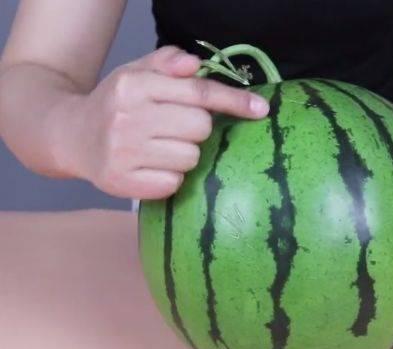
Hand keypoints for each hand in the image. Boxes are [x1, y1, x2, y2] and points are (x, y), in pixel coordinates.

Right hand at [55, 46, 269, 198]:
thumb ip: (167, 62)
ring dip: (184, 154)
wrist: (71, 136)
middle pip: (200, 127)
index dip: (233, 101)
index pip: (197, 92)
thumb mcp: (136, 72)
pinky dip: (171, 177)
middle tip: (176, 127)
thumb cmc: (116, 104)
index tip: (260, 109)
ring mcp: (123, 153)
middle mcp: (127, 118)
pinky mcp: (122, 183)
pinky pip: (174, 183)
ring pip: (190, 157)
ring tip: (160, 148)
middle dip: (197, 128)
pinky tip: (152, 167)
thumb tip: (195, 65)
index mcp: (134, 85)